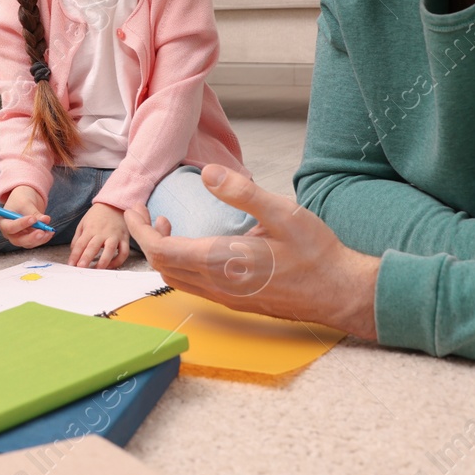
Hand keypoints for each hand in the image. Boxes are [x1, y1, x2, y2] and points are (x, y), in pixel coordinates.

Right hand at [0, 186, 52, 247]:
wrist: (26, 200)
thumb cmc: (21, 200)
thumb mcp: (26, 203)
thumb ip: (34, 213)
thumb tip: (45, 220)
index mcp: (4, 223)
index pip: (10, 227)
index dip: (21, 224)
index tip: (33, 218)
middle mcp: (10, 233)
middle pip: (18, 240)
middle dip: (31, 237)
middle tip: (42, 232)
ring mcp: (20, 237)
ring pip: (29, 243)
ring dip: (40, 239)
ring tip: (49, 230)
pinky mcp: (29, 239)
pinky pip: (36, 242)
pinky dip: (44, 238)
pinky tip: (50, 232)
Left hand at [71, 204, 130, 268]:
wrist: (114, 204)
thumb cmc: (96, 215)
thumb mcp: (83, 223)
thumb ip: (78, 238)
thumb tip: (73, 252)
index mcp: (90, 229)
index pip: (81, 243)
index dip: (75, 255)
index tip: (71, 264)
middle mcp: (102, 233)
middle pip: (93, 247)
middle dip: (86, 258)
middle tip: (81, 268)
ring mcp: (115, 236)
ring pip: (110, 250)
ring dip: (103, 261)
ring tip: (97, 269)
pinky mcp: (125, 238)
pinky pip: (124, 252)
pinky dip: (119, 260)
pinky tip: (111, 266)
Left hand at [124, 164, 379, 338]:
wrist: (340, 292)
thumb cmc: (316, 254)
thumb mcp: (282, 212)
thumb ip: (242, 192)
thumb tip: (207, 172)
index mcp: (222, 261)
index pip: (162, 251)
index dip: (141, 230)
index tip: (134, 209)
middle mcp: (218, 285)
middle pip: (163, 267)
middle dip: (148, 239)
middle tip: (146, 213)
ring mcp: (227, 297)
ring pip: (177, 279)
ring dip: (165, 253)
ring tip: (169, 225)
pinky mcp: (237, 302)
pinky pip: (195, 286)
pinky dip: (182, 265)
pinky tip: (199, 246)